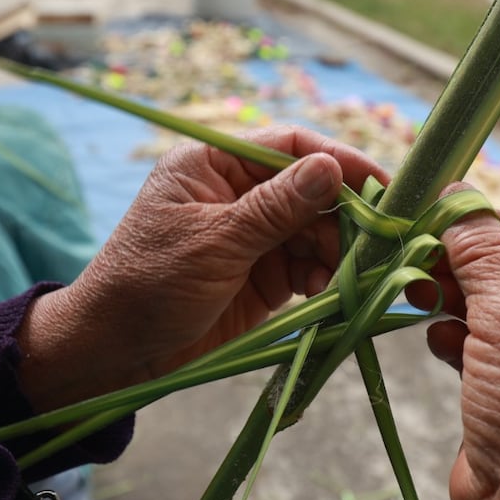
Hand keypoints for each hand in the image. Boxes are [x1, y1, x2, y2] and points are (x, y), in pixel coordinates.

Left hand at [18, 127, 387, 409]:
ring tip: (354, 274)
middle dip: (345, 215)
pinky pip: (310, 267)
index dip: (337, 159)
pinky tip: (330, 292)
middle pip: (312, 191)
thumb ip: (275, 208)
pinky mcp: (265, 276)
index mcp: (214, 164)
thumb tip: (331, 167)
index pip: (289, 145)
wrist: (117, 354)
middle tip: (381, 240)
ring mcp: (254, 236)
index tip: (381, 182)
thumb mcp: (214, 241)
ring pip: (317, 231)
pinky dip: (326, 278)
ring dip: (339, 251)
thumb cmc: (148, 284)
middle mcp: (239, 193)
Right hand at [408, 184, 499, 499]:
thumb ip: (481, 249)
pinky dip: (452, 338)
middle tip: (414, 260)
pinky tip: (438, 344)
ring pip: (485, 306)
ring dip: (449, 298)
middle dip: (459, 262)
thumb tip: (457, 197)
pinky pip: (474, 345)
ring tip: (418, 298)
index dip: (485, 221)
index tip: (433, 219)